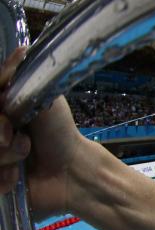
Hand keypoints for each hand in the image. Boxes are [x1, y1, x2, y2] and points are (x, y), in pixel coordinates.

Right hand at [0, 47, 83, 219]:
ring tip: (24, 157)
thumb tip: (20, 50)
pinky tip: (17, 179)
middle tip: (14, 137)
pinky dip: (1, 178)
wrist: (73, 171)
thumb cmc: (58, 132)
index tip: (4, 104)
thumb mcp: (43, 97)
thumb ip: (20, 77)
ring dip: (3, 157)